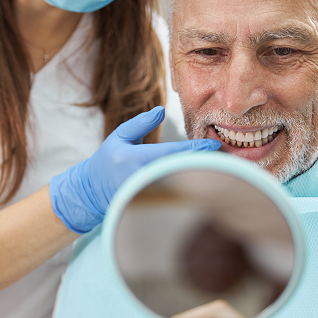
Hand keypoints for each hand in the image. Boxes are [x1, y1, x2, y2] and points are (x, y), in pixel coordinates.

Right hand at [50, 107, 220, 232]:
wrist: (90, 192)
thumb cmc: (107, 161)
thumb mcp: (119, 136)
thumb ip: (140, 123)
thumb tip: (161, 110)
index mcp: (133, 158)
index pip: (171, 153)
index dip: (195, 150)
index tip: (214, 145)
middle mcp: (140, 179)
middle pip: (180, 172)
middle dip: (203, 165)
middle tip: (226, 159)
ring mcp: (144, 196)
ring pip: (178, 186)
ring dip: (199, 178)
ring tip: (221, 170)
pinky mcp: (147, 207)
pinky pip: (172, 197)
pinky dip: (189, 190)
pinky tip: (203, 185)